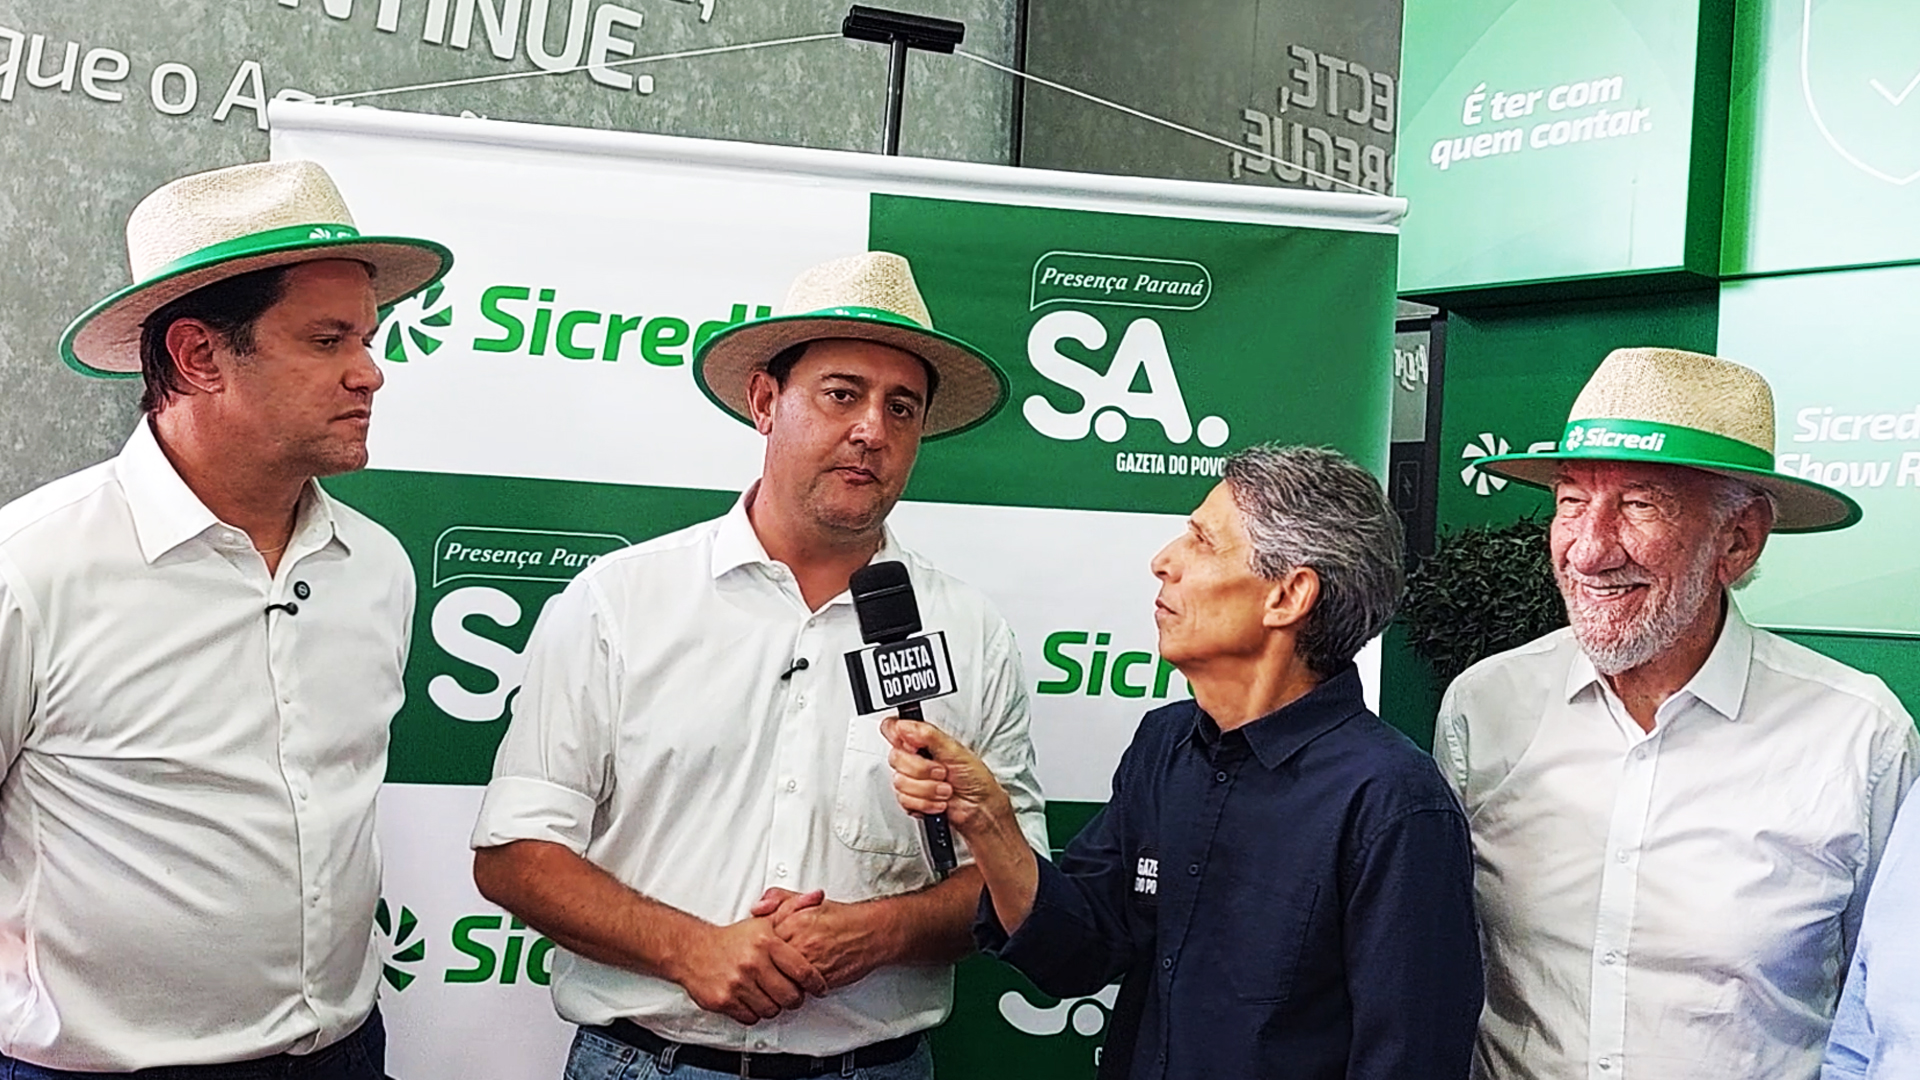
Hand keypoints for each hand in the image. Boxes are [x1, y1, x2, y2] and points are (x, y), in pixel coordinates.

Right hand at [671, 909, 828, 1024]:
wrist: (693, 949)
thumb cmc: (732, 938)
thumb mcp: (765, 920)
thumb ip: (793, 908)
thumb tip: (818, 896)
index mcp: (766, 942)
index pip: (803, 971)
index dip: (815, 983)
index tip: (819, 988)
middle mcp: (752, 963)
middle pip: (790, 996)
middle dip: (794, 998)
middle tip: (791, 993)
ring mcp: (737, 983)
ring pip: (771, 1010)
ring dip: (773, 1006)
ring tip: (769, 995)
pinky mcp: (724, 1000)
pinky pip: (751, 1018)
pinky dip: (754, 1013)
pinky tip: (752, 1000)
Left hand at [754, 888, 888, 990]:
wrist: (870, 933)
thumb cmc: (841, 918)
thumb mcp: (808, 901)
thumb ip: (779, 900)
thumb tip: (757, 908)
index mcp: (794, 922)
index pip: (762, 939)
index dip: (758, 946)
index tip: (757, 950)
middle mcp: (801, 943)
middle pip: (770, 962)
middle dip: (766, 966)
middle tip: (764, 968)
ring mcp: (811, 962)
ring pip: (783, 978)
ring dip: (779, 979)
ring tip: (780, 977)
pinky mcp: (821, 979)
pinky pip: (801, 988)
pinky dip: (797, 987)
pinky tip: (797, 982)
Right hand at [883, 716, 1007, 832]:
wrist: (980, 808)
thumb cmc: (975, 778)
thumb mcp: (955, 750)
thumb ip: (928, 735)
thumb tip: (904, 725)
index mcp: (922, 740)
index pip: (892, 728)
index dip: (897, 736)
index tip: (915, 747)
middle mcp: (914, 758)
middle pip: (895, 758)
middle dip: (922, 770)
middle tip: (941, 772)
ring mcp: (911, 780)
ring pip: (900, 782)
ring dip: (928, 789)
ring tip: (945, 789)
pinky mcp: (911, 800)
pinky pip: (904, 801)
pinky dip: (925, 803)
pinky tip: (938, 801)